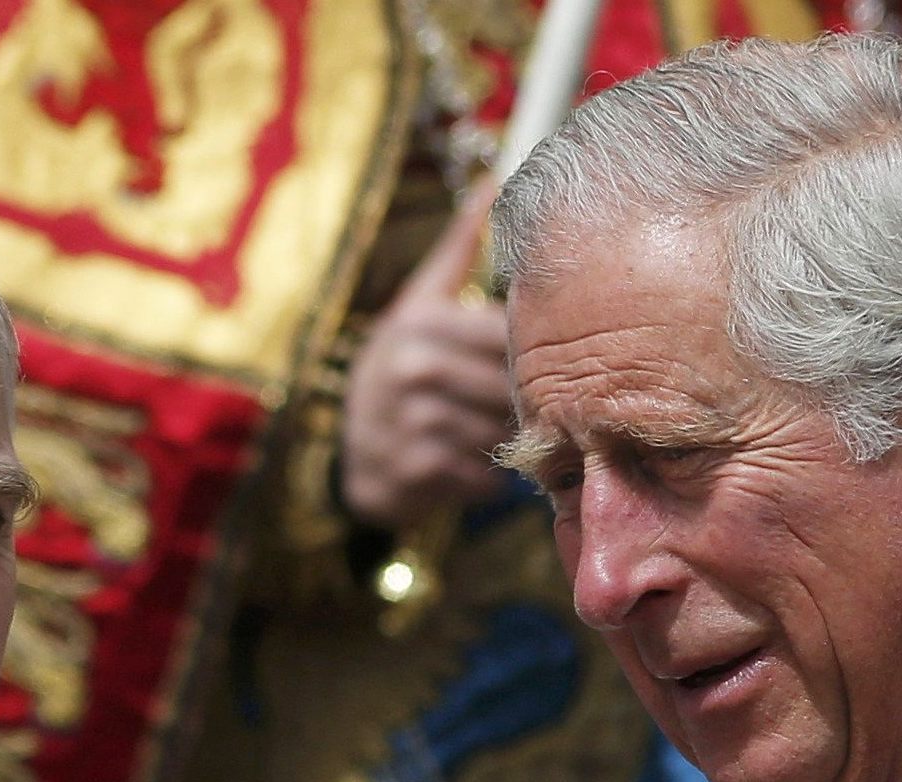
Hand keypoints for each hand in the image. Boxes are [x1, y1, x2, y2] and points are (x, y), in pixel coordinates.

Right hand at [339, 183, 513, 530]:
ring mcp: (412, 421)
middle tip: (529, 410)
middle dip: (525, 402)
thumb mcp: (417, 306)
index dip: (536, 352)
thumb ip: (458, 251)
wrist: (355, 454)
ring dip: (509, 441)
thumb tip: (492, 182)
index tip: (546, 361)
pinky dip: (487, 479)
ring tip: (496, 439)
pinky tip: (473, 467)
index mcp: (421, 321)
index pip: (507, 333)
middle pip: (510, 385)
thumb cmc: (398, 373)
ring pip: (500, 430)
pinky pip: (482, 475)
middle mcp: (413, 367)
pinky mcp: (417, 470)